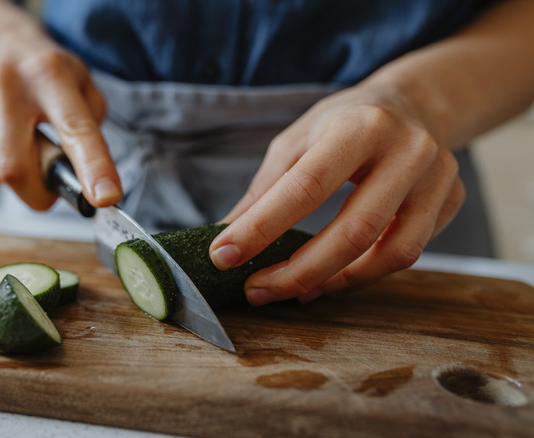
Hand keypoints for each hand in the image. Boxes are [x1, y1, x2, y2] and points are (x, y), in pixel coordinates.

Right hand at [0, 39, 121, 209]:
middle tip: (51, 188)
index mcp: (50, 74)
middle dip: (37, 193)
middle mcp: (8, 81)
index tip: (104, 197)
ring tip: (27, 145)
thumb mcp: (84, 85)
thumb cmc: (48, 73)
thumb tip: (88, 179)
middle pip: (16, 168)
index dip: (92, 166)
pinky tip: (5, 137)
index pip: (74, 128)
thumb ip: (91, 130)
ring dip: (19, 176)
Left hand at [209, 81, 465, 304]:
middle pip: (353, 231)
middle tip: (256, 290)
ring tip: (293, 290)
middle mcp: (407, 151)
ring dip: (334, 281)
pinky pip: (407, 253)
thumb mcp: (297, 141)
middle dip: (298, 272)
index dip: (261, 228)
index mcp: (359, 126)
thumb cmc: (344, 123)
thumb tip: (225, 238)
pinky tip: (331, 277)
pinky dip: (364, 274)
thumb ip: (264, 190)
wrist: (414, 103)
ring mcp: (438, 178)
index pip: (306, 187)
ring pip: (391, 253)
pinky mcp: (451, 202)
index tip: (224, 256)